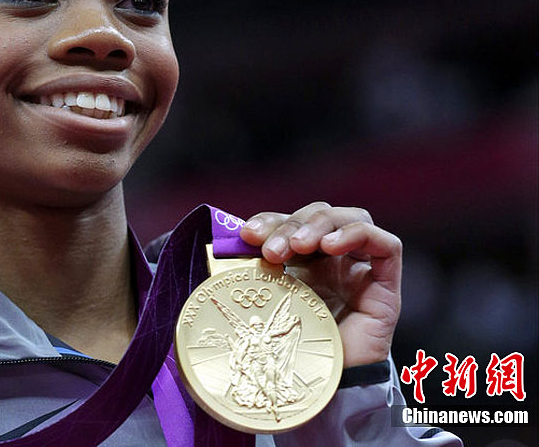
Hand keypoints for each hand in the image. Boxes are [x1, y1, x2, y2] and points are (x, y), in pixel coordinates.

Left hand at [239, 202, 401, 367]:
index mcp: (303, 262)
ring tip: (299, 246)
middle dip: (291, 225)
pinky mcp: (385, 287)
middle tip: (271, 251)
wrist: (320, 395)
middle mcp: (333, 262)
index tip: (247, 235)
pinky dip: (357, 234)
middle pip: (319, 215)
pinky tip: (331, 246)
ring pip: (352, 218)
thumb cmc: (290, 354)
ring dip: (320, 224)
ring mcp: (361, 272)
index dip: (270, 220)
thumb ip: (252, 274)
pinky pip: (386, 244)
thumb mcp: (264, 304)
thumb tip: (225, 245)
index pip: (291, 222)